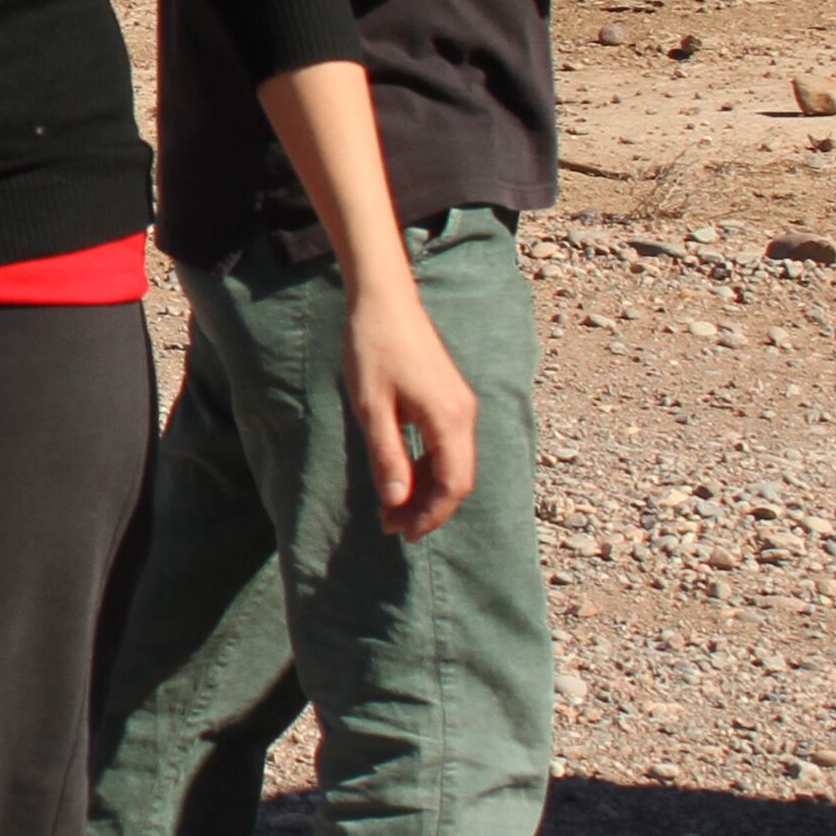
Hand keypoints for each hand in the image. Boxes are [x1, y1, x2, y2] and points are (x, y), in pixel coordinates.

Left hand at [342, 281, 480, 538]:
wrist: (384, 301)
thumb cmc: (373, 349)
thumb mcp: (371, 408)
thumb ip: (387, 455)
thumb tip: (397, 502)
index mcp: (450, 418)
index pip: (454, 484)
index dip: (431, 515)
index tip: (402, 533)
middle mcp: (464, 414)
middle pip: (458, 478)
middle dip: (427, 508)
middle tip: (389, 526)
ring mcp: (460, 406)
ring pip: (454, 464)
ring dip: (425, 490)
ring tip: (390, 508)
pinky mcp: (449, 399)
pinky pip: (447, 446)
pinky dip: (427, 468)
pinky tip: (401, 476)